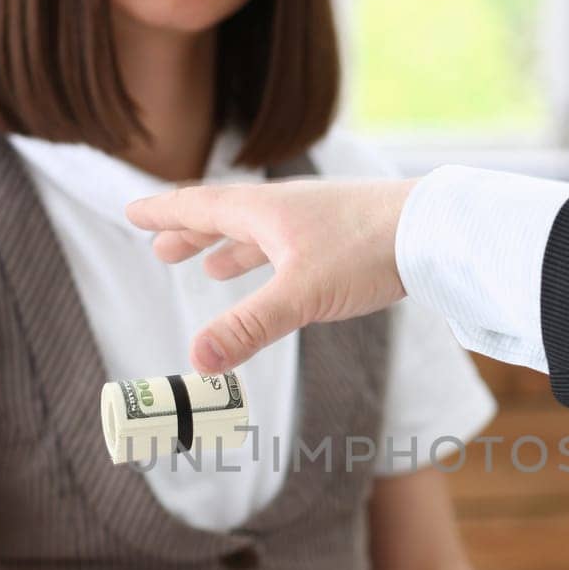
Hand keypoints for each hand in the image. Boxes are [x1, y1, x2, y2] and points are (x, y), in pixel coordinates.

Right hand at [126, 178, 417, 373]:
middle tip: (162, 248)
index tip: (132, 213)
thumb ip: (248, 328)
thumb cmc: (367, 251)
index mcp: (263, 211)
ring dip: (230, 247)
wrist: (436, 229)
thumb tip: (197, 362)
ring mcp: (316, 220)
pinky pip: (292, 244)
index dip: (163, 214)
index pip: (198, 207)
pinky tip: (283, 272)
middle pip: (225, 217)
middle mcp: (285, 208)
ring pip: (260, 231)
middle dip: (191, 234)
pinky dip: (272, 258)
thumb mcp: (300, 296)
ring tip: (212, 264)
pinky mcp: (344, 235)